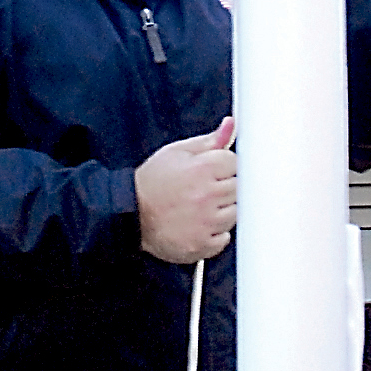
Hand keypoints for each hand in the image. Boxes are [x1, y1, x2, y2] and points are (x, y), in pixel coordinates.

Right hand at [136, 116, 236, 263]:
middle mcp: (206, 195)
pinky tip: (200, 224)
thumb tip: (230, 126)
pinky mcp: (202, 244)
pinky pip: (225, 238)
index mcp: (202, 168)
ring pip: (235, 213)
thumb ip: (208, 141)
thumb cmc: (153, 182)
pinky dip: (216, 233)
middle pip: (239, 188)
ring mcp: (205, 222)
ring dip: (223, 210)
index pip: (235, 162)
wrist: (131, 213)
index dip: (224, 165)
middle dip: (226, 186)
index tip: (213, 171)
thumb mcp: (177, 152)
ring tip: (201, 207)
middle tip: (206, 189)